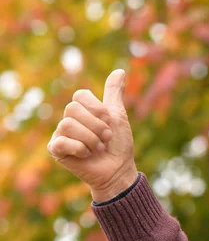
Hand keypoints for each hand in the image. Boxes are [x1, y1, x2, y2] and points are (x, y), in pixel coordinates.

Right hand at [47, 69, 137, 201]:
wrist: (118, 170)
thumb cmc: (119, 144)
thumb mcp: (118, 115)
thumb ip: (114, 93)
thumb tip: (120, 70)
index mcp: (82, 109)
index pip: (80, 95)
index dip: (98, 109)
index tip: (109, 123)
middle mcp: (69, 119)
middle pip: (73, 109)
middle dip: (96, 126)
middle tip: (106, 139)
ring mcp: (61, 134)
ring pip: (68, 124)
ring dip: (91, 139)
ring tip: (98, 149)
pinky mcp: (56, 150)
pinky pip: (62, 141)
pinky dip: (80, 148)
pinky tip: (86, 155)